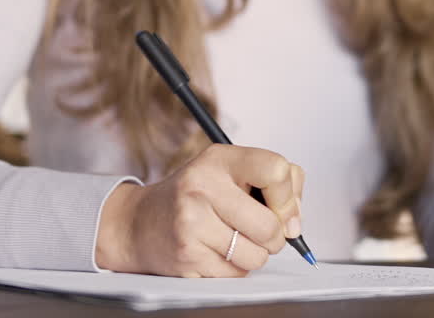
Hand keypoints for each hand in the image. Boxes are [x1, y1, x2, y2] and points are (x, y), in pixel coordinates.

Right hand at [94, 144, 304, 276]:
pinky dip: (234, 268)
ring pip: (257, 255)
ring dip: (254, 254)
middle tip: (258, 229)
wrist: (139, 223)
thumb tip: (294, 223)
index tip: (282, 207)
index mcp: (219, 159)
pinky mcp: (187, 256)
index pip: (276, 169)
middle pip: (271, 225)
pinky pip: (236, 273)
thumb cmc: (194, 197)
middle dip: (274, 235)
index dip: (289, 195)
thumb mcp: (228, 172)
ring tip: (232, 239)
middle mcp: (202, 186)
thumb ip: (272, 184)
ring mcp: (192, 223)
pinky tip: (215, 251)